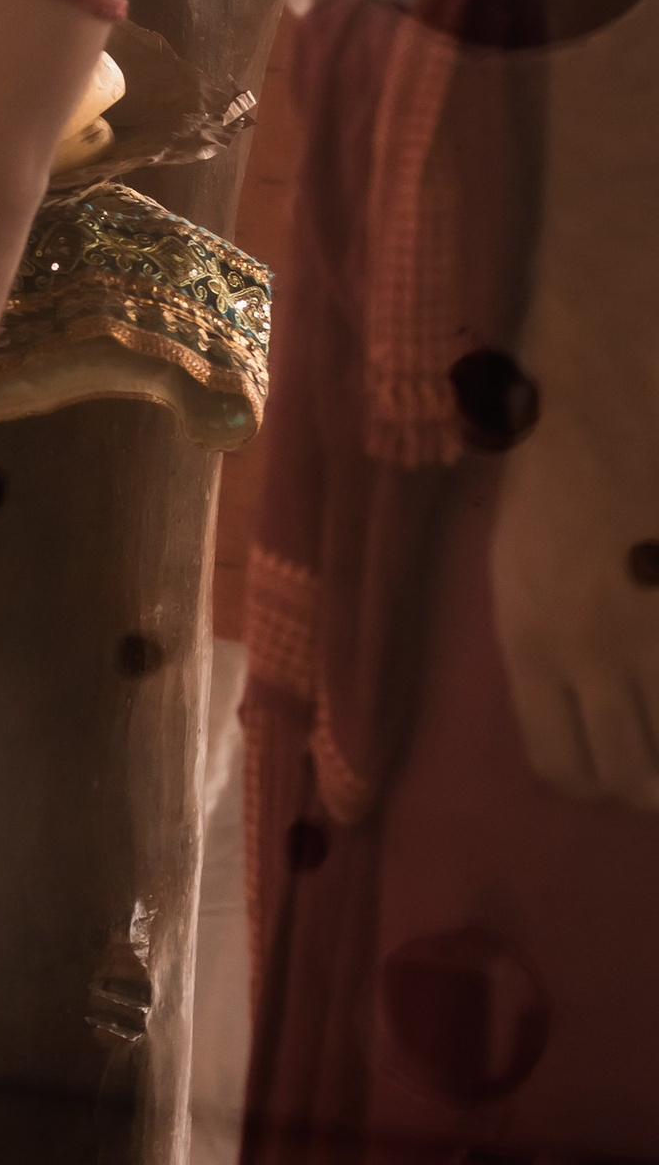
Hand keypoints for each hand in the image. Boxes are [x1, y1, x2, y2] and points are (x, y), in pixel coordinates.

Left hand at [490, 408, 658, 811]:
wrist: (608, 380)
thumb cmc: (554, 455)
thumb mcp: (518, 562)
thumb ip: (546, 643)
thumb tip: (584, 708)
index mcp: (532, 639)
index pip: (564, 766)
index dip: (595, 779)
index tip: (615, 764)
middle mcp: (600, 652)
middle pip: (636, 777)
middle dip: (651, 784)